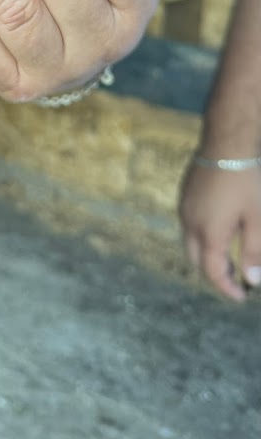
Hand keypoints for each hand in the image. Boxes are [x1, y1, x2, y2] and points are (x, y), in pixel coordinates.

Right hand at [180, 162, 260, 300]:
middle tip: (235, 279)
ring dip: (206, 255)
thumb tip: (252, 281)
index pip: (213, 273)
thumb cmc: (246, 181)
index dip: (227, 288)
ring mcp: (184, 208)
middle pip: (196, 261)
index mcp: (209, 234)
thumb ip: (253, 252)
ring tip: (227, 257)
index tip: (241, 295)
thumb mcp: (257, 219)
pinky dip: (200, 238)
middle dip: (214, 274)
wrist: (226, 142)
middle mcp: (190, 223)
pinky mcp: (184, 195)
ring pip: (189, 244)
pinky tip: (217, 230)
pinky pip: (187, 225)